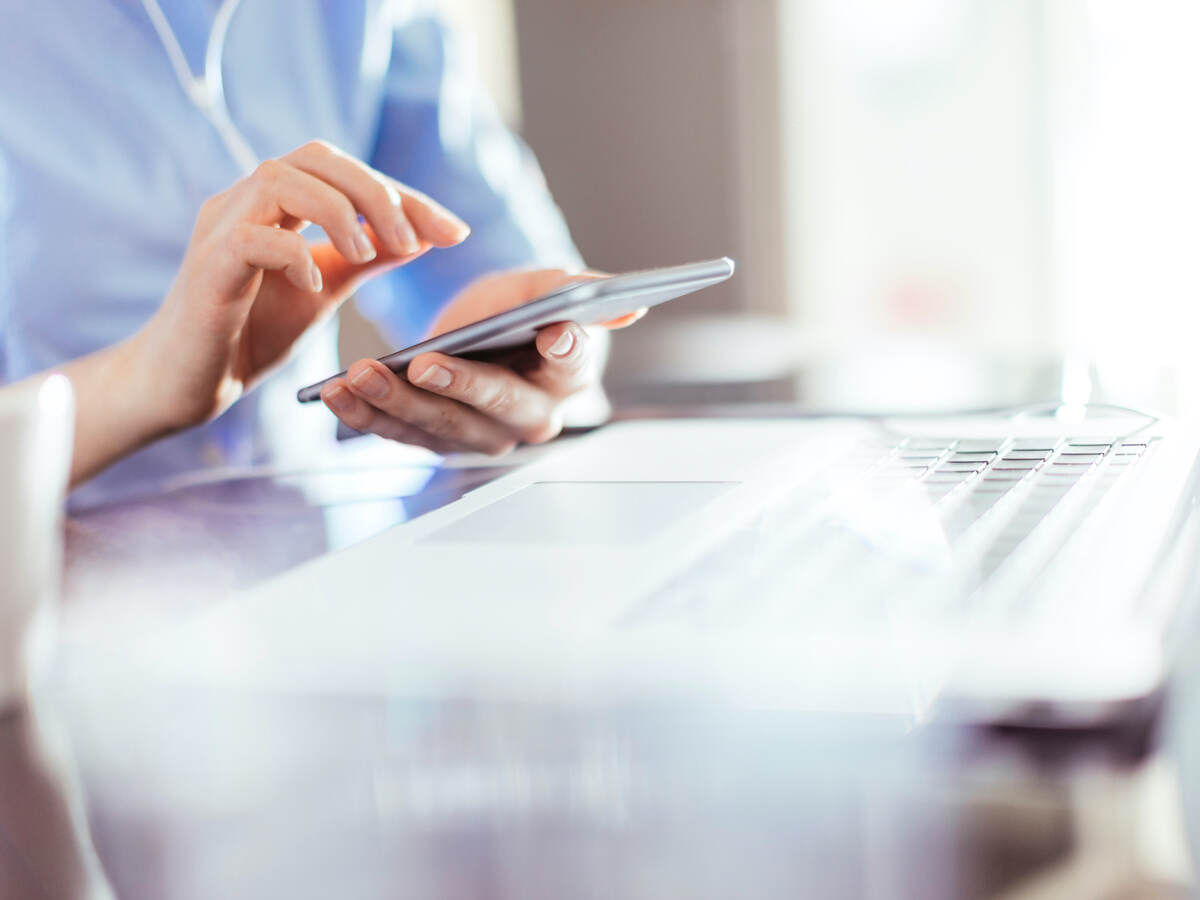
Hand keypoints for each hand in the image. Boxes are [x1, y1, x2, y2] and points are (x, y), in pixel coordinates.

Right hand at [132, 140, 468, 431]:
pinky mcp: (207, 266)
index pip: (346, 171)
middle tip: (416, 242)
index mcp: (277, 202)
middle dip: (377, 193)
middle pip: (317, 157)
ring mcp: (221, 227)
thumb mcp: (326, 288)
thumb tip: (422, 235)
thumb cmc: (252, 332)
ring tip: (367, 255)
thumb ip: (367, 258)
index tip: (456, 233)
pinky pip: (251, 237)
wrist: (190, 382)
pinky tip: (316, 286)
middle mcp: (246, 200)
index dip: (405, 195)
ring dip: (338, 212)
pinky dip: (294, 255)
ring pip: (281, 178)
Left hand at [320, 268, 641, 454]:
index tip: (555, 335)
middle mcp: (529, 419)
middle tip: (422, 364)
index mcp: (567, 378)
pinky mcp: (434, 438)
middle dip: (455, 388)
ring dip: (394, 404)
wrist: (485, 330)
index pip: (570, 365)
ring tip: (356, 376)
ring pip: (437, 427)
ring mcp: (480, 435)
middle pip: (492, 408)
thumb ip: (579, 293)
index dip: (564, 351)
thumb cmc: (523, 308)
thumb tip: (630, 306)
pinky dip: (364, 414)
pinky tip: (332, 392)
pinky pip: (398, 432)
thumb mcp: (547, 288)